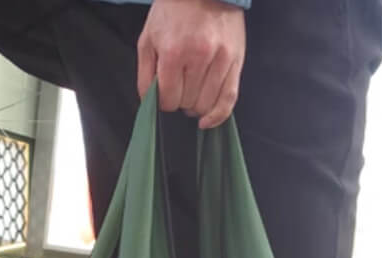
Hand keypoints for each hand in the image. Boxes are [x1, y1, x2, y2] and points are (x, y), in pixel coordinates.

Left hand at [137, 0, 245, 128]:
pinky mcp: (236, 60)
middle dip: (180, 101)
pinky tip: (206, 121)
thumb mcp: (148, 39)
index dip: (164, 103)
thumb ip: (145, 75)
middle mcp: (199, 56)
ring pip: (206, 104)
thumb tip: (149, 103)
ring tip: (192, 93)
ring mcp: (220, 59)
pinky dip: (218, 115)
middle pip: (187, 103)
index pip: (169, 100)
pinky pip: (229, 98)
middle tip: (180, 87)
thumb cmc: (172, 13)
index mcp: (174, 52)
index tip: (165, 95)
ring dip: (196, 106)